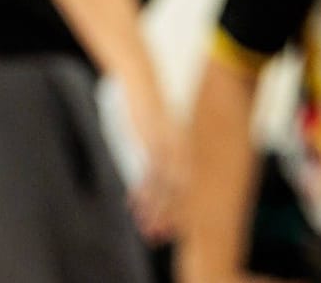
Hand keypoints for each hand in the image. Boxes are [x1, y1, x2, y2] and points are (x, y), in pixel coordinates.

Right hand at [97, 74, 187, 243]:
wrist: (141, 81)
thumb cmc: (146, 108)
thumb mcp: (155, 132)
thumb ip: (157, 151)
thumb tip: (151, 171)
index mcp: (184, 149)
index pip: (186, 187)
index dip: (179, 210)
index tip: (171, 230)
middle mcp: (180, 151)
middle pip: (179, 193)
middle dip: (170, 217)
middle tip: (160, 238)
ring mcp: (167, 147)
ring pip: (165, 188)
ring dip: (155, 212)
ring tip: (147, 231)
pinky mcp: (151, 142)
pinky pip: (149, 173)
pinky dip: (143, 193)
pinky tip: (135, 206)